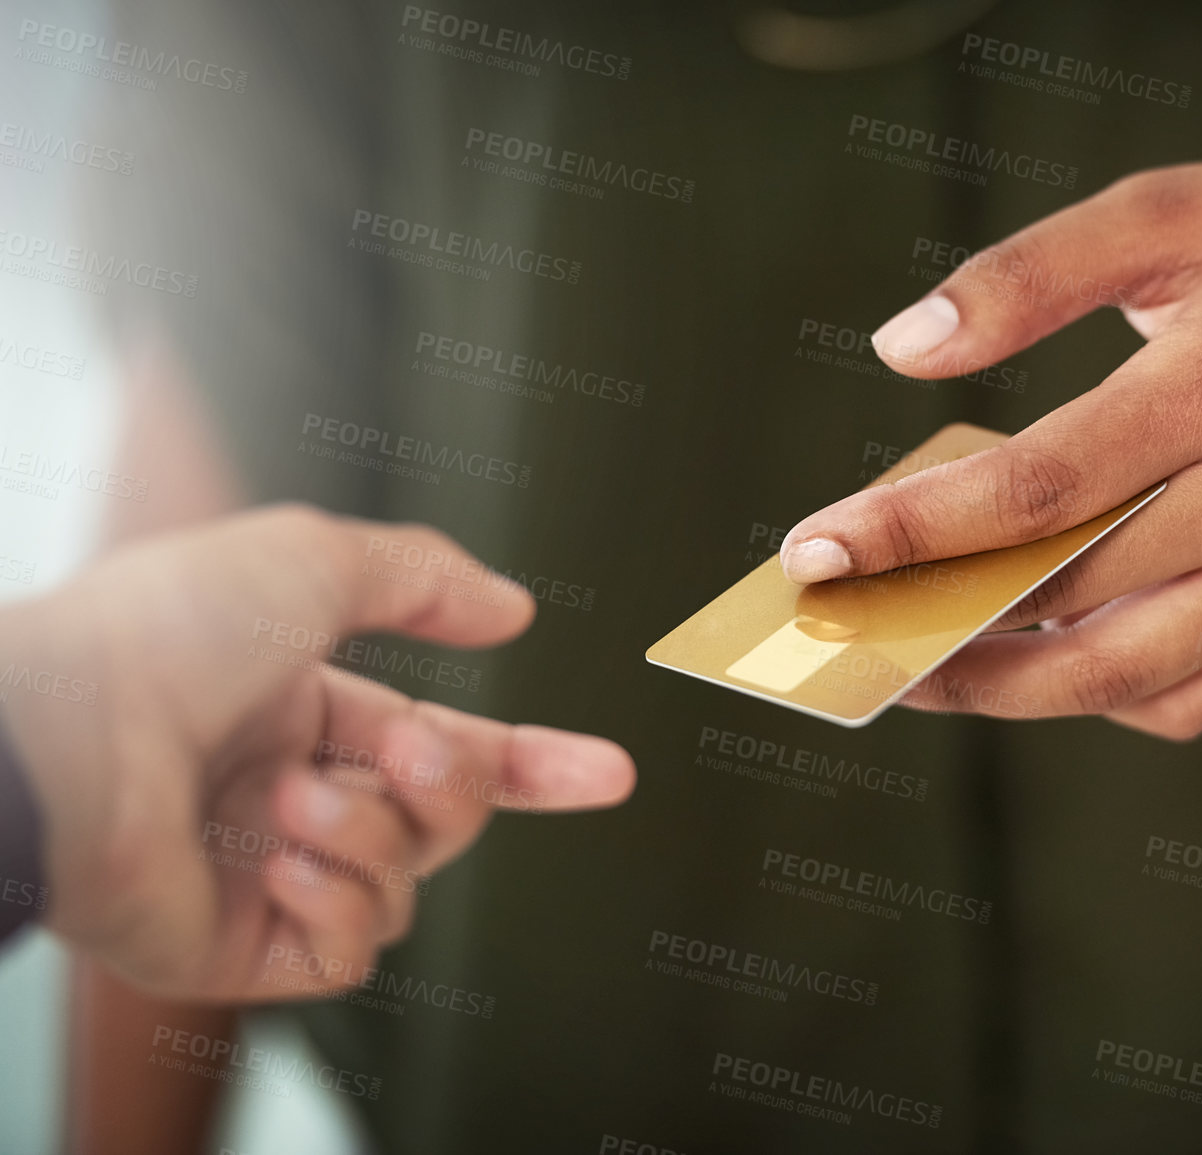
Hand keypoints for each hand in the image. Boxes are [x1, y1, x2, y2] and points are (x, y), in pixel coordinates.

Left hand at [0, 505, 633, 999]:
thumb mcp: (314, 559)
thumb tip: (511, 605)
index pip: (447, 742)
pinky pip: (351, 947)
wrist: (57, 735)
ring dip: (369, 834)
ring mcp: (267, 870)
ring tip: (293, 802)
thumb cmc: (162, 634)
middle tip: (406, 757)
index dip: (532, 761)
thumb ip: (428, 577)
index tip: (601, 772)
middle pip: (444, 814)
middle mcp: (290, 789)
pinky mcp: (242, 946)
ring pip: (404, 878)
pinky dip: (337, 902)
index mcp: (303, 706)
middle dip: (452, 783)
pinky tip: (282, 864)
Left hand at [778, 150, 1201, 737]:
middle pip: (1068, 604)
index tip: (813, 553)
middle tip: (838, 634)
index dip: (911, 530)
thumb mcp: (1169, 211)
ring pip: (1126, 677)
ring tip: (920, 670)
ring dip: (1009, 691)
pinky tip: (1052, 667)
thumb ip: (1026, 275)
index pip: (1034, 491)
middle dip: (933, 626)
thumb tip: (901, 352)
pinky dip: (1113, 699)